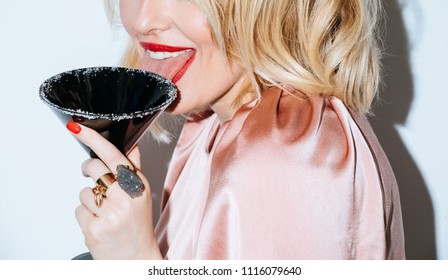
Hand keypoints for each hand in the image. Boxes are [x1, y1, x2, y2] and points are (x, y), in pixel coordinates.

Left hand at [67, 121, 161, 258]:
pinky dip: (86, 217)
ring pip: (83, 192)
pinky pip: (79, 211)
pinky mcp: (95, 229)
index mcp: (137, 185)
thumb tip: (131, 145)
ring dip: (90, 201)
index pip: (113, 155)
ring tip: (105, 213)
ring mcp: (110, 214)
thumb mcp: (142, 194)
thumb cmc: (138, 225)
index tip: (76, 127)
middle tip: (97, 182)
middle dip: (88, 170)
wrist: (136, 258)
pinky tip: (99, 224)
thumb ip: (134, 169)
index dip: (93, 138)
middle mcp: (125, 197)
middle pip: (93, 168)